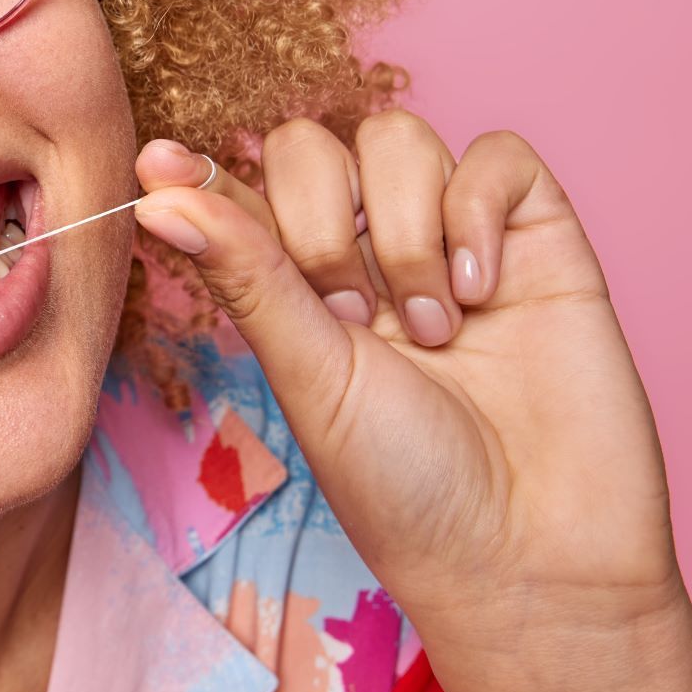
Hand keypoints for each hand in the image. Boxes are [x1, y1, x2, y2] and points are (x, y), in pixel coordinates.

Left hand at [133, 114, 675, 649]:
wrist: (531, 555)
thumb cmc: (407, 487)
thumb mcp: (309, 376)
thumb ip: (245, 274)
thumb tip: (152, 195)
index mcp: (296, 291)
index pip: (240, 197)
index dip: (200, 175)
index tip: (156, 165)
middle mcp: (369, 254)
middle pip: (314, 146)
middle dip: (320, 221)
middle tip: (354, 320)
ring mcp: (452, 239)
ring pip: (398, 137)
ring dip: (405, 230)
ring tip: (433, 330)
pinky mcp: (539, 236)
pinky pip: (498, 155)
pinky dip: (477, 211)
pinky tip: (483, 292)